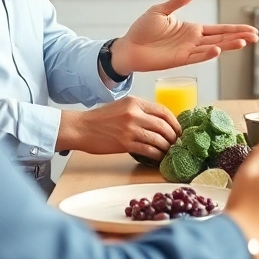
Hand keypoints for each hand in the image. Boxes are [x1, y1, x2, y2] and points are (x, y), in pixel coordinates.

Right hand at [56, 97, 181, 158]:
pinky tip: (158, 157)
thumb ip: (140, 111)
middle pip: (163, 125)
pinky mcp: (125, 143)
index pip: (163, 110)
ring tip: (168, 150)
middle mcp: (134, 113)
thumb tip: (159, 122)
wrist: (81, 128)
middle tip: (176, 142)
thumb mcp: (122, 106)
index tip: (178, 130)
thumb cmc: (100, 119)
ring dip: (166, 146)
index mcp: (135, 102)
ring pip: (158, 139)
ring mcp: (130, 129)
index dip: (174, 122)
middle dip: (173, 136)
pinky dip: (157, 155)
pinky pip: (148, 150)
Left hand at [111, 0, 258, 73]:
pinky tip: (219, 50)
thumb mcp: (162, 10)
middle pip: (221, 39)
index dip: (235, 30)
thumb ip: (180, 1)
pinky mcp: (179, 60)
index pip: (219, 29)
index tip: (251, 30)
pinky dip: (208, 54)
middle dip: (239, 37)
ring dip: (229, 46)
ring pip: (214, 48)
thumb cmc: (142, 29)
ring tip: (245, 43)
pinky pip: (197, 57)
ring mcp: (188, 51)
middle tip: (256, 37)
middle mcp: (193, 41)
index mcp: (192, 29)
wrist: (128, 46)